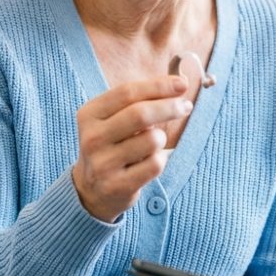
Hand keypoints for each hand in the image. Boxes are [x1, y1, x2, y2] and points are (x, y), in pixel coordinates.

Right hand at [72, 76, 191, 222]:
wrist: (91, 190)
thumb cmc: (112, 145)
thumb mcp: (113, 119)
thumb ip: (139, 101)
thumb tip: (178, 85)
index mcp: (89, 115)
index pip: (127, 92)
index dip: (158, 86)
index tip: (182, 84)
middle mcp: (92, 138)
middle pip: (140, 114)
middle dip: (169, 107)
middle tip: (186, 106)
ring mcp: (103, 164)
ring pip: (152, 140)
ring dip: (161, 139)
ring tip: (153, 144)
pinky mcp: (117, 185)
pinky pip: (155, 164)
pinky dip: (160, 159)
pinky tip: (150, 162)